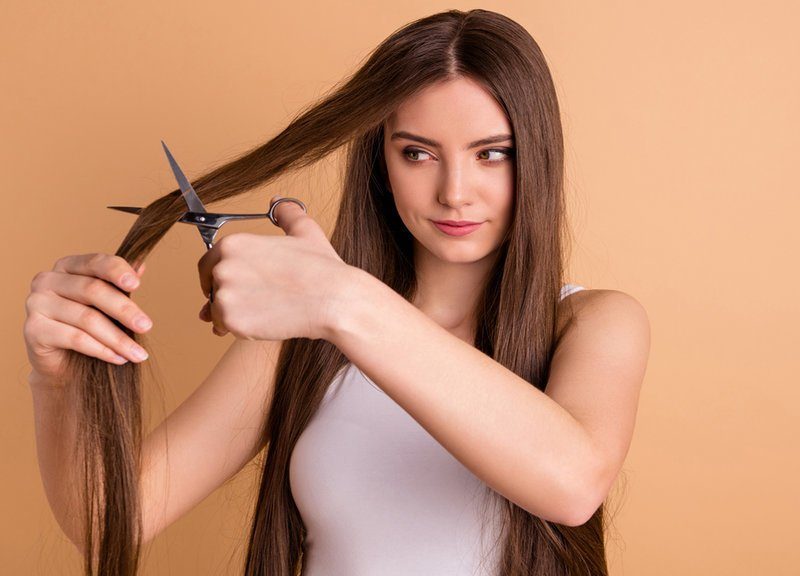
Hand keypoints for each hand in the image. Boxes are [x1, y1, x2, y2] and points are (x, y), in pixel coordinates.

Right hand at [23, 253, 151, 387]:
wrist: (62, 362)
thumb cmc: (87, 325)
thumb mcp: (107, 303)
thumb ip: (121, 284)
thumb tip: (142, 266)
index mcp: (67, 266)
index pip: (95, 262)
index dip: (117, 271)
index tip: (137, 286)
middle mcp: (47, 280)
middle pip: (93, 290)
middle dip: (124, 310)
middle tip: (146, 327)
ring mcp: (36, 303)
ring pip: (87, 318)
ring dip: (118, 338)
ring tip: (138, 353)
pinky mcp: (33, 329)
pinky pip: (75, 338)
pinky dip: (101, 350)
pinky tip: (119, 358)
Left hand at [197, 195, 353, 341]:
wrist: (333, 299)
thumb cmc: (321, 268)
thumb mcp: (304, 231)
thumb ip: (286, 214)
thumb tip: (278, 202)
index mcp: (234, 244)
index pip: (208, 264)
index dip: (219, 277)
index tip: (235, 285)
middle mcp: (223, 266)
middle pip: (212, 287)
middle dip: (227, 296)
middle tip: (255, 301)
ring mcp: (225, 294)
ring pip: (216, 310)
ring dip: (233, 314)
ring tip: (263, 312)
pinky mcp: (231, 320)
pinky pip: (223, 327)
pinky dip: (239, 329)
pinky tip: (262, 323)